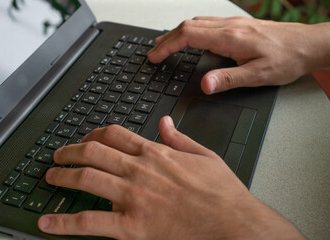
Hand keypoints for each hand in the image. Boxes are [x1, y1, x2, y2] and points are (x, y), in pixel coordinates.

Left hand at [38, 117, 304, 239]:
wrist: (233, 223)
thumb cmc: (221, 193)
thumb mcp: (204, 155)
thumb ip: (179, 138)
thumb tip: (165, 124)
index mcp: (155, 153)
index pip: (114, 135)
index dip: (94, 134)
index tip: (85, 139)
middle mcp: (139, 171)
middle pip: (93, 152)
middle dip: (70, 152)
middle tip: (59, 156)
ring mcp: (132, 197)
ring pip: (86, 179)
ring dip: (63, 176)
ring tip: (50, 177)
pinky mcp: (131, 226)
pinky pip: (89, 222)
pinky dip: (65, 222)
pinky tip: (48, 222)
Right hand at [148, 17, 329, 93]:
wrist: (307, 44)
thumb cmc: (287, 59)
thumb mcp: (258, 75)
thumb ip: (229, 79)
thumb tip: (205, 85)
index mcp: (230, 38)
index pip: (188, 36)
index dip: (167, 46)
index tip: (155, 56)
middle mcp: (229, 27)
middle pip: (187, 26)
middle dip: (166, 40)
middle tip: (153, 53)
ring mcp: (232, 24)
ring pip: (195, 23)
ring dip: (176, 34)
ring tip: (164, 45)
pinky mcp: (237, 26)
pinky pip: (206, 24)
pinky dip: (190, 31)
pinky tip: (189, 39)